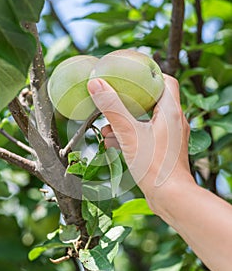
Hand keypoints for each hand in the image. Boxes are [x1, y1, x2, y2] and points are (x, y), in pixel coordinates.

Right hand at [87, 74, 191, 214]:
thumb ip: (112, 108)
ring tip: (106, 126)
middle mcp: (174, 121)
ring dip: (127, 120)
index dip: (150, 74)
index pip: (166, 81)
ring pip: (147, 120)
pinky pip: (146, 135)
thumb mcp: (128, 133)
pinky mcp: (165, 150)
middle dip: (131, 100)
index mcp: (171, 111)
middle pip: (153, 100)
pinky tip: (112, 142)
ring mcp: (171, 137)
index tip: (131, 74)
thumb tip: (96, 83)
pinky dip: (131, 135)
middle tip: (115, 97)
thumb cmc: (154, 165)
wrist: (170, 197)